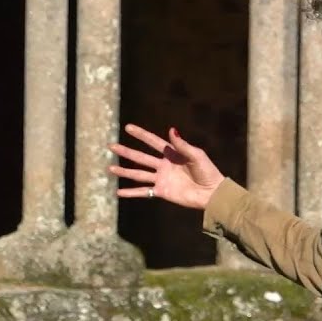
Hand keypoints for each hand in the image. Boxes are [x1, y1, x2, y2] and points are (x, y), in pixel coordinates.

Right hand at [108, 124, 225, 209]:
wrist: (211, 193)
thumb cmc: (207, 171)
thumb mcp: (196, 155)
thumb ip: (182, 145)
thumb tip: (171, 129)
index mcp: (171, 154)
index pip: (152, 141)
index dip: (141, 134)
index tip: (128, 127)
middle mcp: (163, 165)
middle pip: (140, 157)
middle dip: (126, 152)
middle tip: (111, 146)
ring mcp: (161, 179)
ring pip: (138, 174)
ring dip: (124, 172)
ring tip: (110, 169)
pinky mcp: (161, 191)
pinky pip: (144, 192)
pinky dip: (131, 193)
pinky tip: (119, 193)